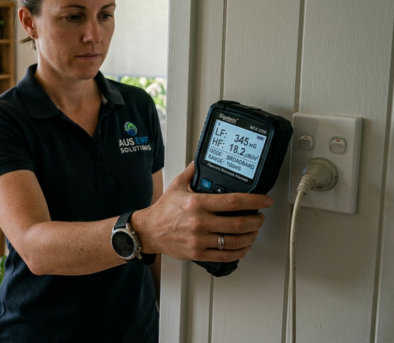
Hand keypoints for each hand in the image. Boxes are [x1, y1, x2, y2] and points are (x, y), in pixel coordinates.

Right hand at [132, 162, 272, 262]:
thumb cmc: (164, 210)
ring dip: (251, 236)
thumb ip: (193, 171)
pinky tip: (243, 246)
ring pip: (235, 241)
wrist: (149, 231)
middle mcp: (199, 222)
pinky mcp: (198, 253)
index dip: (254, 201)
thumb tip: (203, 158)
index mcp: (197, 203)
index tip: (265, 200)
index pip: (233, 202)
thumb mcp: (178, 185)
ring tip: (254, 231)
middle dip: (256, 220)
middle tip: (260, 217)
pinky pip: (226, 256)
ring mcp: (199, 240)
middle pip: (239, 223)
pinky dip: (240, 252)